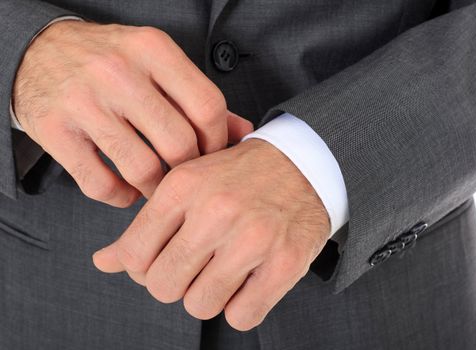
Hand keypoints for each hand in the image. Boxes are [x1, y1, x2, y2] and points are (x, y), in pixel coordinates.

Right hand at [13, 20, 252, 205]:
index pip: (207, 106)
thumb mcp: (158, 64)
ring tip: (157, 187)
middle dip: (188, 171)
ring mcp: (83, 101)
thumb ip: (199, 98)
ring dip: (156, 190)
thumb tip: (243, 132)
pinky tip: (126, 191)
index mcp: (152, 49)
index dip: (218, 142)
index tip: (211, 156)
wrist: (39, 51)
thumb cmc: (111, 62)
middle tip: (184, 176)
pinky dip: (120, 198)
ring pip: (142, 169)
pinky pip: (100, 185)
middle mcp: (118, 71)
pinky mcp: (54, 130)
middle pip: (179, 143)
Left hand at [93, 139, 329, 329]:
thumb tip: (103, 262)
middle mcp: (216, 210)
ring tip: (225, 270)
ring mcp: (253, 237)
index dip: (142, 268)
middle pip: (163, 286)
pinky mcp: (286, 262)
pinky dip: (241, 307)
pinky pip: (241, 317)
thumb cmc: (238, 178)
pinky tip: (249, 281)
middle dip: (175, 283)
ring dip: (208, 296)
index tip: (163, 258)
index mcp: (184, 185)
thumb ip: (145, 226)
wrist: (303, 164)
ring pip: (200, 305)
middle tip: (196, 265)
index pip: (133, 255)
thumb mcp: (188, 185)